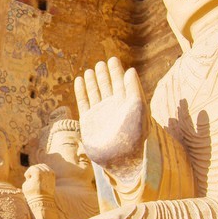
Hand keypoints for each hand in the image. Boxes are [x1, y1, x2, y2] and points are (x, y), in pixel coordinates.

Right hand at [22, 164, 55, 198]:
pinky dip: (44, 172)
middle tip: (32, 178)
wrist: (43, 201)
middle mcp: (45, 171)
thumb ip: (28, 177)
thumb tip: (31, 175)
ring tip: (37, 177)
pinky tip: (42, 178)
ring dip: (39, 171)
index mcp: (37, 172)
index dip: (28, 173)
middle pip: (38, 166)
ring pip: (44, 167)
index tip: (26, 178)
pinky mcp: (53, 176)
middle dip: (33, 171)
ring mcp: (50, 173)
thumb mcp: (25, 184)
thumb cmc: (32, 193)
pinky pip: (48, 170)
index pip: (31, 168)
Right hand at [74, 57, 148, 181]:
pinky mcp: (88, 121)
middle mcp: (113, 108)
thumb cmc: (134, 134)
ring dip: (93, 82)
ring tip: (90, 70)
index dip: (117, 71)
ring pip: (95, 93)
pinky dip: (81, 92)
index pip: (121, 83)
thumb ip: (134, 89)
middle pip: (108, 87)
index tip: (112, 59)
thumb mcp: (138, 108)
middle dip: (104, 75)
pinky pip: (83, 102)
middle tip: (101, 63)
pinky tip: (79, 81)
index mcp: (127, 103)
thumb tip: (130, 70)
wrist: (120, 158)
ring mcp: (100, 114)